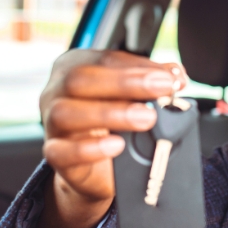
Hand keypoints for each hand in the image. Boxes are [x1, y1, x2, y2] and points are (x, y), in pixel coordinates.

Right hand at [38, 50, 187, 227]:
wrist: (96, 169)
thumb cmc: (111, 124)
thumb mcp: (131, 98)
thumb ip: (151, 83)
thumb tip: (176, 75)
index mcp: (74, 66)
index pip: (105, 59)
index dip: (139, 66)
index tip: (169, 77)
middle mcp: (57, 90)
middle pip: (82, 79)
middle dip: (126, 83)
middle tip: (162, 89)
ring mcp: (51, 123)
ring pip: (68, 113)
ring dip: (110, 113)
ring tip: (146, 118)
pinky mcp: (54, 154)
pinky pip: (62, 151)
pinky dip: (90, 149)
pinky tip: (117, 145)